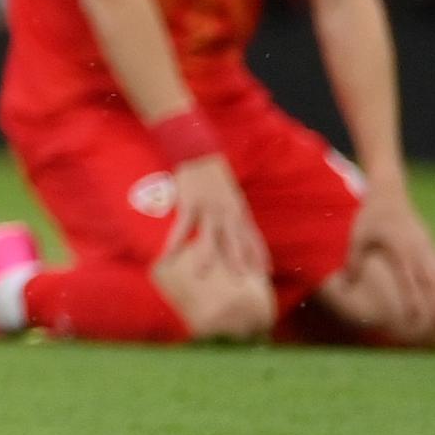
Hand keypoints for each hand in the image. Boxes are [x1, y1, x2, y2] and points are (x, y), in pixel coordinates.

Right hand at [166, 153, 269, 284]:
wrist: (198, 153)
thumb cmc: (214, 175)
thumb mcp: (231, 195)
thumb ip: (233, 213)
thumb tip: (232, 232)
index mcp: (240, 211)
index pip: (254, 237)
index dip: (260, 255)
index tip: (266, 272)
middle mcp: (229, 213)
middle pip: (237, 242)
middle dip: (241, 261)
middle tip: (242, 281)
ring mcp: (210, 209)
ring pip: (211, 238)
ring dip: (207, 257)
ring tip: (201, 274)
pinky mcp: (191, 203)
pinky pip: (182, 227)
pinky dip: (175, 241)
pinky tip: (169, 254)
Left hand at [345, 185, 434, 338]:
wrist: (389, 195)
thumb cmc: (369, 217)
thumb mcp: (357, 236)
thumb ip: (354, 260)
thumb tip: (347, 284)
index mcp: (399, 247)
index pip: (409, 279)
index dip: (414, 300)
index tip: (414, 318)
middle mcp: (418, 248)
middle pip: (432, 282)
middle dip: (434, 304)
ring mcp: (429, 246)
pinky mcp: (434, 246)